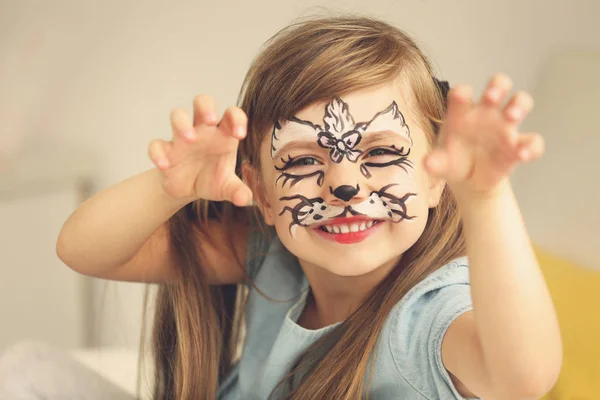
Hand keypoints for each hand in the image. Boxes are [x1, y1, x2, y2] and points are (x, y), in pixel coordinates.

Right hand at [148, 95, 252, 205]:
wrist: (188, 189)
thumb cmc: (211, 179)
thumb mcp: (226, 187)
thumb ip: (237, 191)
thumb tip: (245, 199)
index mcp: (223, 134)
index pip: (231, 114)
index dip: (237, 118)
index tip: (240, 135)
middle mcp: (202, 131)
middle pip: (202, 102)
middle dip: (206, 106)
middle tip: (211, 120)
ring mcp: (182, 138)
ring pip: (178, 115)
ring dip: (182, 124)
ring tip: (190, 139)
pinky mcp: (165, 150)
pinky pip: (157, 144)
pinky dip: (158, 153)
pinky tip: (165, 165)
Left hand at [424, 74, 544, 199]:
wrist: (469, 180)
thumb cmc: (452, 161)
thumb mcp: (440, 163)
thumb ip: (434, 162)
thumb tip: (426, 164)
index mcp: (462, 112)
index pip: (462, 93)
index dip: (462, 93)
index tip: (460, 98)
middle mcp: (486, 113)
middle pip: (498, 85)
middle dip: (497, 86)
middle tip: (491, 97)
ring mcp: (504, 127)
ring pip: (521, 102)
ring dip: (519, 105)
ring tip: (512, 116)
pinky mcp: (517, 146)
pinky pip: (532, 141)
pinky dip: (530, 147)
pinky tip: (522, 155)